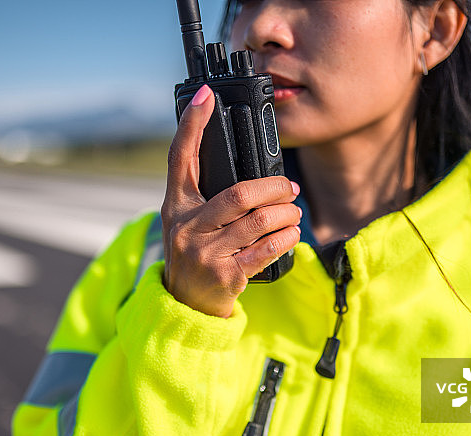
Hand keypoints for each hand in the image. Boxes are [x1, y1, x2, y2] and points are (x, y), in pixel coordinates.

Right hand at [160, 84, 301, 317]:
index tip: (206, 94)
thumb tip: (248, 170)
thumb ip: (205, 194)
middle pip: (240, 194)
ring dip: (286, 214)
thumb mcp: (187, 221)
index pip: (180, 157)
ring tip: (293, 213)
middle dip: (275, 188)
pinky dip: (287, 238)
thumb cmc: (194, 254)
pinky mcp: (226, 275)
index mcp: (176, 205)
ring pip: (260, 221)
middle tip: (291, 189)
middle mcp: (187, 226)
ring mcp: (205, 253)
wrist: (184, 304)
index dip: (192, 124)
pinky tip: (292, 234)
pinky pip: (267, 249)